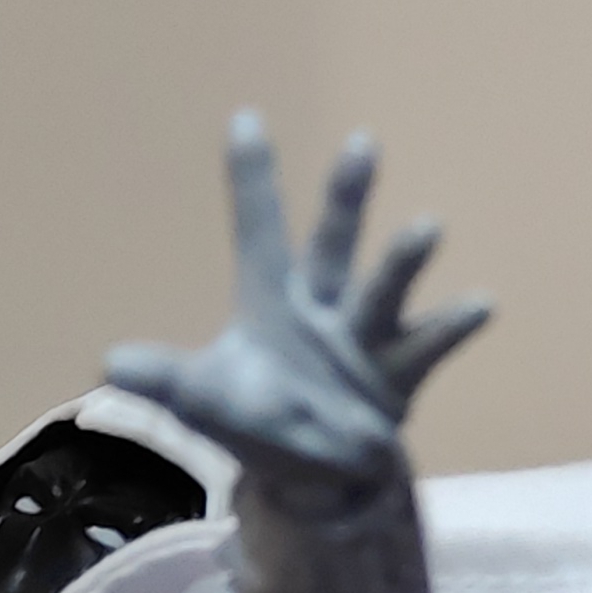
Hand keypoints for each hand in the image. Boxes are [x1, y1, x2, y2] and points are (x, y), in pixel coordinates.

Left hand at [105, 113, 489, 517]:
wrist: (320, 475)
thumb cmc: (260, 422)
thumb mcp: (205, 401)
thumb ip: (167, 379)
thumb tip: (110, 363)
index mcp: (271, 301)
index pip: (257, 228)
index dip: (250, 178)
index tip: (245, 117)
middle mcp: (322, 306)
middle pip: (332, 243)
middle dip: (346, 197)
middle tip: (362, 143)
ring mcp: (364, 337)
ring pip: (382, 290)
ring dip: (401, 261)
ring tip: (427, 226)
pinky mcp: (397, 375)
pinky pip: (425, 346)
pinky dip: (451, 326)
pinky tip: (481, 302)